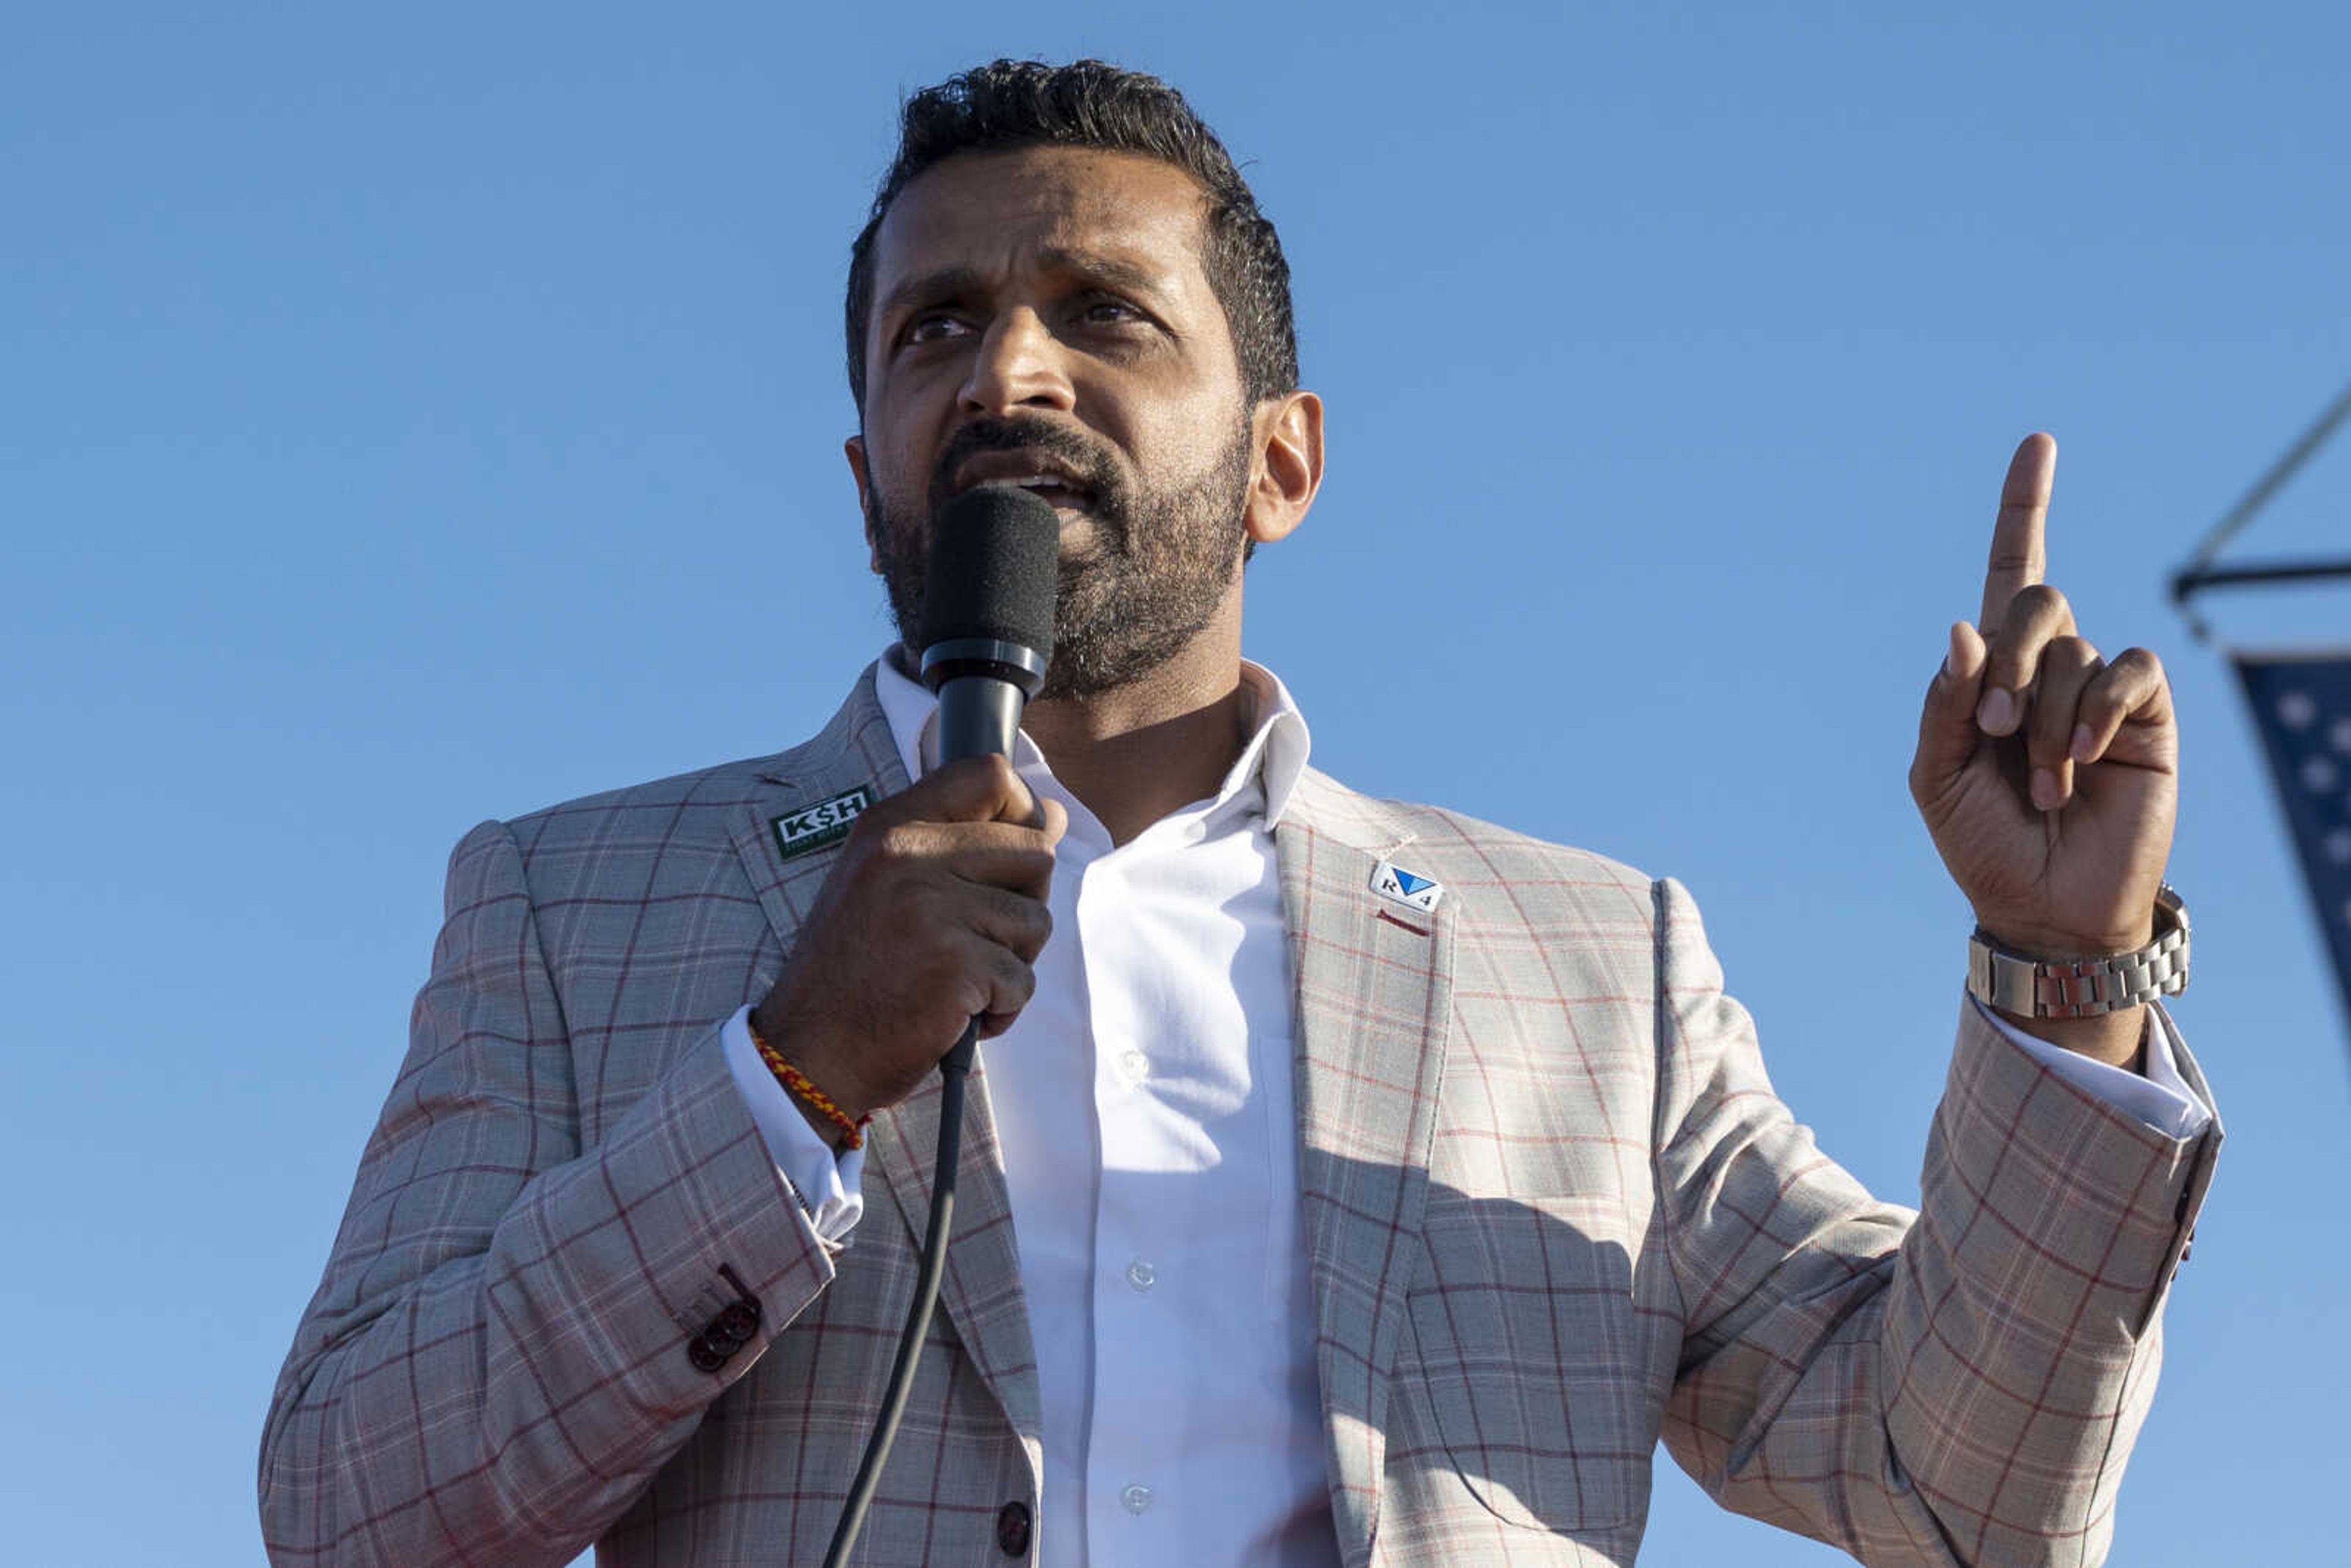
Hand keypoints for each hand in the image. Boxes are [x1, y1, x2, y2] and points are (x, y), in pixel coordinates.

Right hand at [750, 755, 1065, 1130]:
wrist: (810, 1053)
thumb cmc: (857, 973)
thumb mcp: (893, 887)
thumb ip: (968, 844)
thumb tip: (1054, 814)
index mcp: (889, 827)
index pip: (989, 775)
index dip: (1020, 814)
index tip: (1005, 862)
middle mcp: (907, 855)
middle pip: (1034, 852)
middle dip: (1023, 906)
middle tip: (976, 941)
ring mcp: (931, 909)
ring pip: (1036, 922)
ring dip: (1011, 964)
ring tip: (957, 982)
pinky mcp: (955, 965)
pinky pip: (1023, 982)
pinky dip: (1001, 1010)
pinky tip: (955, 1015)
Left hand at [1908, 434, 2177, 1061]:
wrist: (2043, 906)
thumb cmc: (1984, 843)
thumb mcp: (1937, 777)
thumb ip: (1944, 704)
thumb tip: (1960, 629)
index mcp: (1993, 672)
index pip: (2008, 574)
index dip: (2024, 509)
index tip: (2038, 444)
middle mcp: (2049, 666)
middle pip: (2035, 602)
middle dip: (2006, 662)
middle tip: (1996, 732)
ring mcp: (2099, 687)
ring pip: (2072, 649)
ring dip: (2046, 719)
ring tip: (2042, 784)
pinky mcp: (2145, 713)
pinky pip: (2125, 670)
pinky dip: (2094, 712)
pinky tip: (2083, 763)